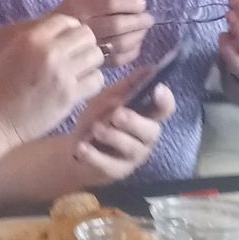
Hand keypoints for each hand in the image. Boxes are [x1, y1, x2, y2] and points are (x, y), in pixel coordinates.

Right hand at [0, 14, 103, 147]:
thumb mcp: (12, 53)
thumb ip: (37, 42)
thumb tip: (64, 34)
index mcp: (32, 38)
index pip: (68, 21)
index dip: (71, 31)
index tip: (67, 44)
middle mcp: (48, 51)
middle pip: (87, 35)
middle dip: (85, 46)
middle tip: (77, 60)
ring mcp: (61, 74)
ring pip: (96, 56)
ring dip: (91, 64)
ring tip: (79, 74)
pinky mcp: (68, 96)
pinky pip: (96, 80)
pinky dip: (91, 83)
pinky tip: (79, 89)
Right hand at [55, 0, 153, 66]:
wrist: (38, 49)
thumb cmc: (61, 23)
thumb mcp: (72, 3)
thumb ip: (96, 0)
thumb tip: (128, 0)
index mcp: (76, 8)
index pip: (110, 3)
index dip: (130, 4)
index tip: (142, 4)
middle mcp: (80, 28)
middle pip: (117, 24)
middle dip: (138, 21)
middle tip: (148, 19)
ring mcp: (84, 49)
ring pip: (119, 43)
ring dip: (137, 37)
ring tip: (142, 32)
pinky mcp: (89, 65)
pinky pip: (117, 61)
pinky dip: (131, 53)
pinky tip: (134, 47)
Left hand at [65, 59, 176, 182]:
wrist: (73, 151)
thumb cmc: (97, 121)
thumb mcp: (107, 100)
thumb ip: (126, 87)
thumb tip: (149, 68)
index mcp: (145, 117)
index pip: (164, 109)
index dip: (165, 100)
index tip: (158, 89)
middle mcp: (144, 138)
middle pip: (151, 131)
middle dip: (135, 122)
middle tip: (117, 114)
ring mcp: (131, 157)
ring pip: (130, 148)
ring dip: (113, 136)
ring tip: (96, 129)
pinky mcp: (115, 171)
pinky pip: (108, 164)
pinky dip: (94, 155)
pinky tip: (82, 147)